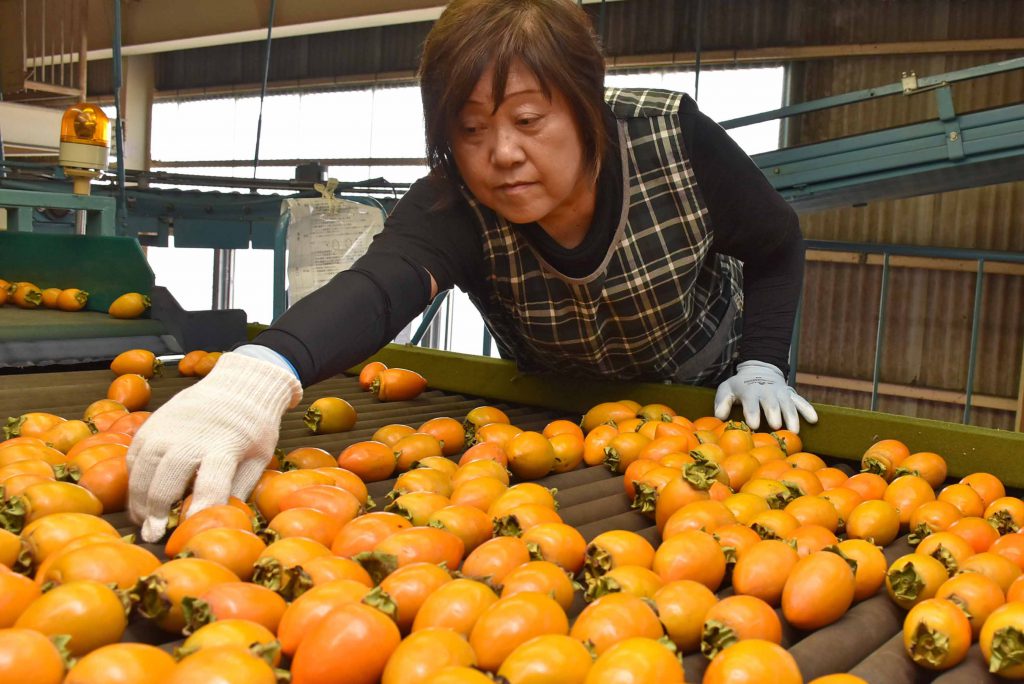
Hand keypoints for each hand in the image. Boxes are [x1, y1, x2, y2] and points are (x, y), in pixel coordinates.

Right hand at [127, 352, 301, 541]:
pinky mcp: (154, 422)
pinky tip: (139, 497)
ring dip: (139, 499)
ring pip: (143, 469)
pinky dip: (133, 479)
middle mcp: (192, 435)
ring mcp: (168, 427)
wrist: (240, 383)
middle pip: (167, 478)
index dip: (200, 509)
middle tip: (153, 535)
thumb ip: (240, 488)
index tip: (187, 531)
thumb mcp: (260, 457)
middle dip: (157, 511)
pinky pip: (135, 455)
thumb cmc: (255, 426)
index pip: (211, 483)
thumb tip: (219, 519)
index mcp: (226, 444)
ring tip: (143, 521)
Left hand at [714, 360, 817, 432]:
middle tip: (775, 427)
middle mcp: (767, 392)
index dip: (752, 413)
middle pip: (772, 404)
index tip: (752, 425)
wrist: (760, 369)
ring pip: (788, 405)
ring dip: (792, 417)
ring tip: (794, 430)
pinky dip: (808, 409)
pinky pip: (801, 402)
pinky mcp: (791, 395)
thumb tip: (719, 416)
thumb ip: (721, 402)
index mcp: (750, 391)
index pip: (751, 402)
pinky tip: (814, 419)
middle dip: (774, 414)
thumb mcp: (727, 389)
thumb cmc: (741, 385)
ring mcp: (781, 393)